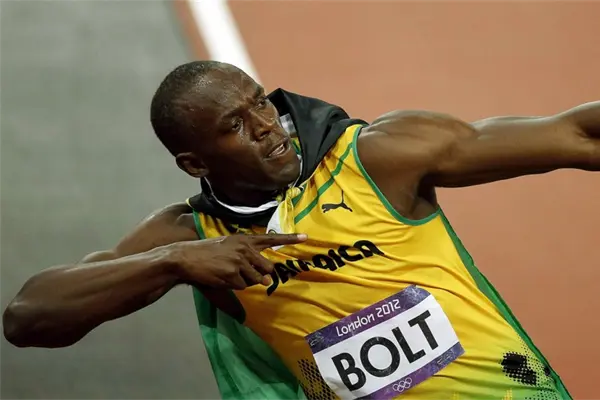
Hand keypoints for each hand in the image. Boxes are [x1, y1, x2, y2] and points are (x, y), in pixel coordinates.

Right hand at [167, 233, 307, 289]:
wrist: (186, 257)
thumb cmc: (206, 252)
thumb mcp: (228, 246)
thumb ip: (247, 257)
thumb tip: (264, 278)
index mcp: (245, 239)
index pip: (271, 238)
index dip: (290, 238)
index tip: (305, 237)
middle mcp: (245, 249)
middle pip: (267, 268)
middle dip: (260, 274)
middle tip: (243, 272)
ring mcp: (240, 262)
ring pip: (256, 279)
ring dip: (245, 281)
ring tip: (227, 273)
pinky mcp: (233, 274)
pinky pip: (243, 287)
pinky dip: (235, 286)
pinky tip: (222, 278)